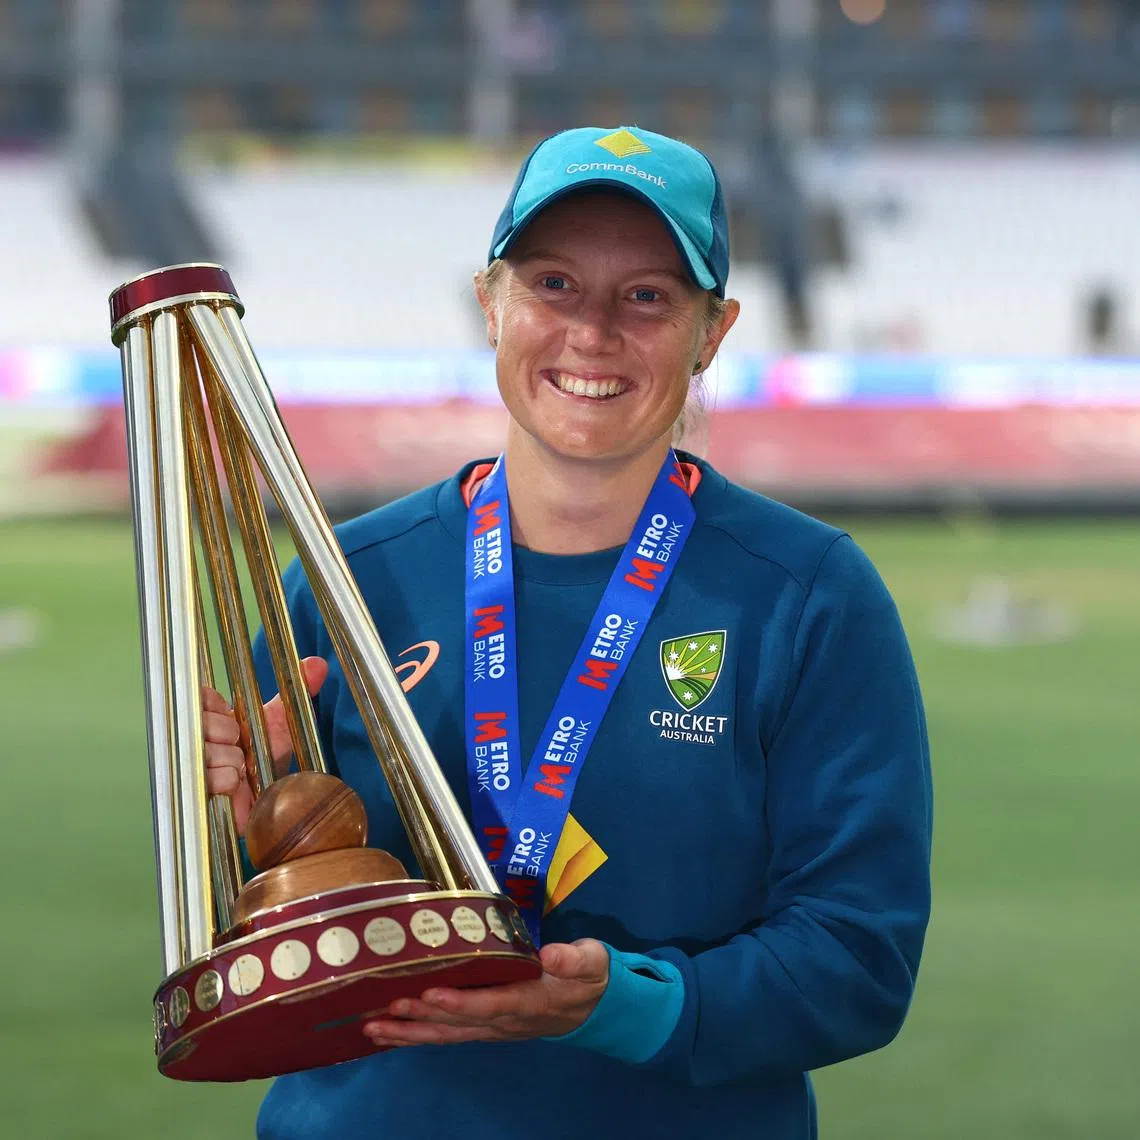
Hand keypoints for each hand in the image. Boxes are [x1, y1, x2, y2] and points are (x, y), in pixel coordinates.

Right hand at [202, 655, 327, 833]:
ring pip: (210, 750)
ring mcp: (186, 764)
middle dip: (232, 738)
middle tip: (240, 749)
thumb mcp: (281, 721)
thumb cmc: (265, 758)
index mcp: (205, 715)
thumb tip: (318, 663)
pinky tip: (235, 783)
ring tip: (238, 767)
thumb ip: (296, 689)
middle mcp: (189, 737)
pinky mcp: (191, 792)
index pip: (202, 698)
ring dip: (233, 761)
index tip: (234, 722)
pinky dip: (231, 780)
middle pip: (207, 724)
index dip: (222, 711)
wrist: (264, 797)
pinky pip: (214, 777)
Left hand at [362, 939, 608, 1047]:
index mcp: (530, 1001)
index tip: (432, 993)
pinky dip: (417, 1036)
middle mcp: (506, 1021)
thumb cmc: (587, 978)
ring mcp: (493, 1028)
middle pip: (459, 1023)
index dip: (461, 1002)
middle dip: (422, 1016)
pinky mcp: (485, 1026)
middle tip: (386, 1007)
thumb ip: (574, 959)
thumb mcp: (590, 963)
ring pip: (447, 1035)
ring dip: (410, 1033)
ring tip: (373, 1028)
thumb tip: (551, 954)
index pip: (492, 1004)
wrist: (592, 1009)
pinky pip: (447, 1035)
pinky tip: (390, 1034)